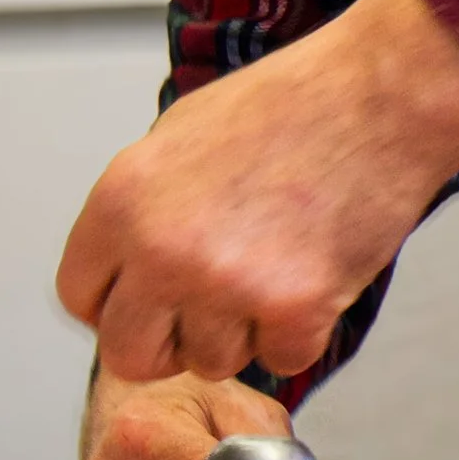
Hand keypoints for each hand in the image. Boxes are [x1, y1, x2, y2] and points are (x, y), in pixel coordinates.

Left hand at [56, 0, 458, 385]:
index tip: (148, 296)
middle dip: (167, 340)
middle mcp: (162, 249)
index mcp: (120, 200)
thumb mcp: (178, 136)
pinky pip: (279, 359)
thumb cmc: (288, 104)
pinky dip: (298, 330)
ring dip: (239, 333)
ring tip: (272, 267)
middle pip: (129, 355)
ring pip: (209, 363)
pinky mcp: (292, 309)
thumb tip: (125, 270)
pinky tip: (312, 272)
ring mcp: (226, 285)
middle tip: (206, 309)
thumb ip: (141, 211)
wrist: (378, 96)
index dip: (119, 300)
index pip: (80, 298)